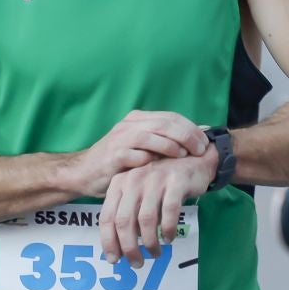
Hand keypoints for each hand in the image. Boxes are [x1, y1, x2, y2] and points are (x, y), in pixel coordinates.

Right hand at [68, 110, 210, 197]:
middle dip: (187, 135)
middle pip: (164, 124)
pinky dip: (151, 160)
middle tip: (200, 150)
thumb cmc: (118, 162)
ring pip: (151, 136)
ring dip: (172, 146)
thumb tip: (196, 138)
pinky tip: (162, 169)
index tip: (204, 141)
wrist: (84, 172)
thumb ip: (163, 141)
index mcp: (138, 119)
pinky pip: (136, 156)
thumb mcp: (141, 146)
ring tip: (185, 156)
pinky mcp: (113, 156)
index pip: (171, 117)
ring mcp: (120, 140)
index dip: (191, 128)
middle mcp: (129, 126)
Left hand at [99, 152, 216, 267]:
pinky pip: (169, 212)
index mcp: (119, 183)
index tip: (114, 259)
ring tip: (155, 253)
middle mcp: (134, 179)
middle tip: (136, 263)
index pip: (107, 216)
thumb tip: (119, 247)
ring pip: (146, 219)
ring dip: (150, 242)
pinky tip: (169, 238)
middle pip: (124, 221)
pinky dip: (168, 229)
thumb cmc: (161, 182)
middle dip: (129, 247)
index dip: (109, 241)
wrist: (192, 160)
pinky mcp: (176, 181)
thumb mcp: (138, 192)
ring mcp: (155, 179)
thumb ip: (127, 213)